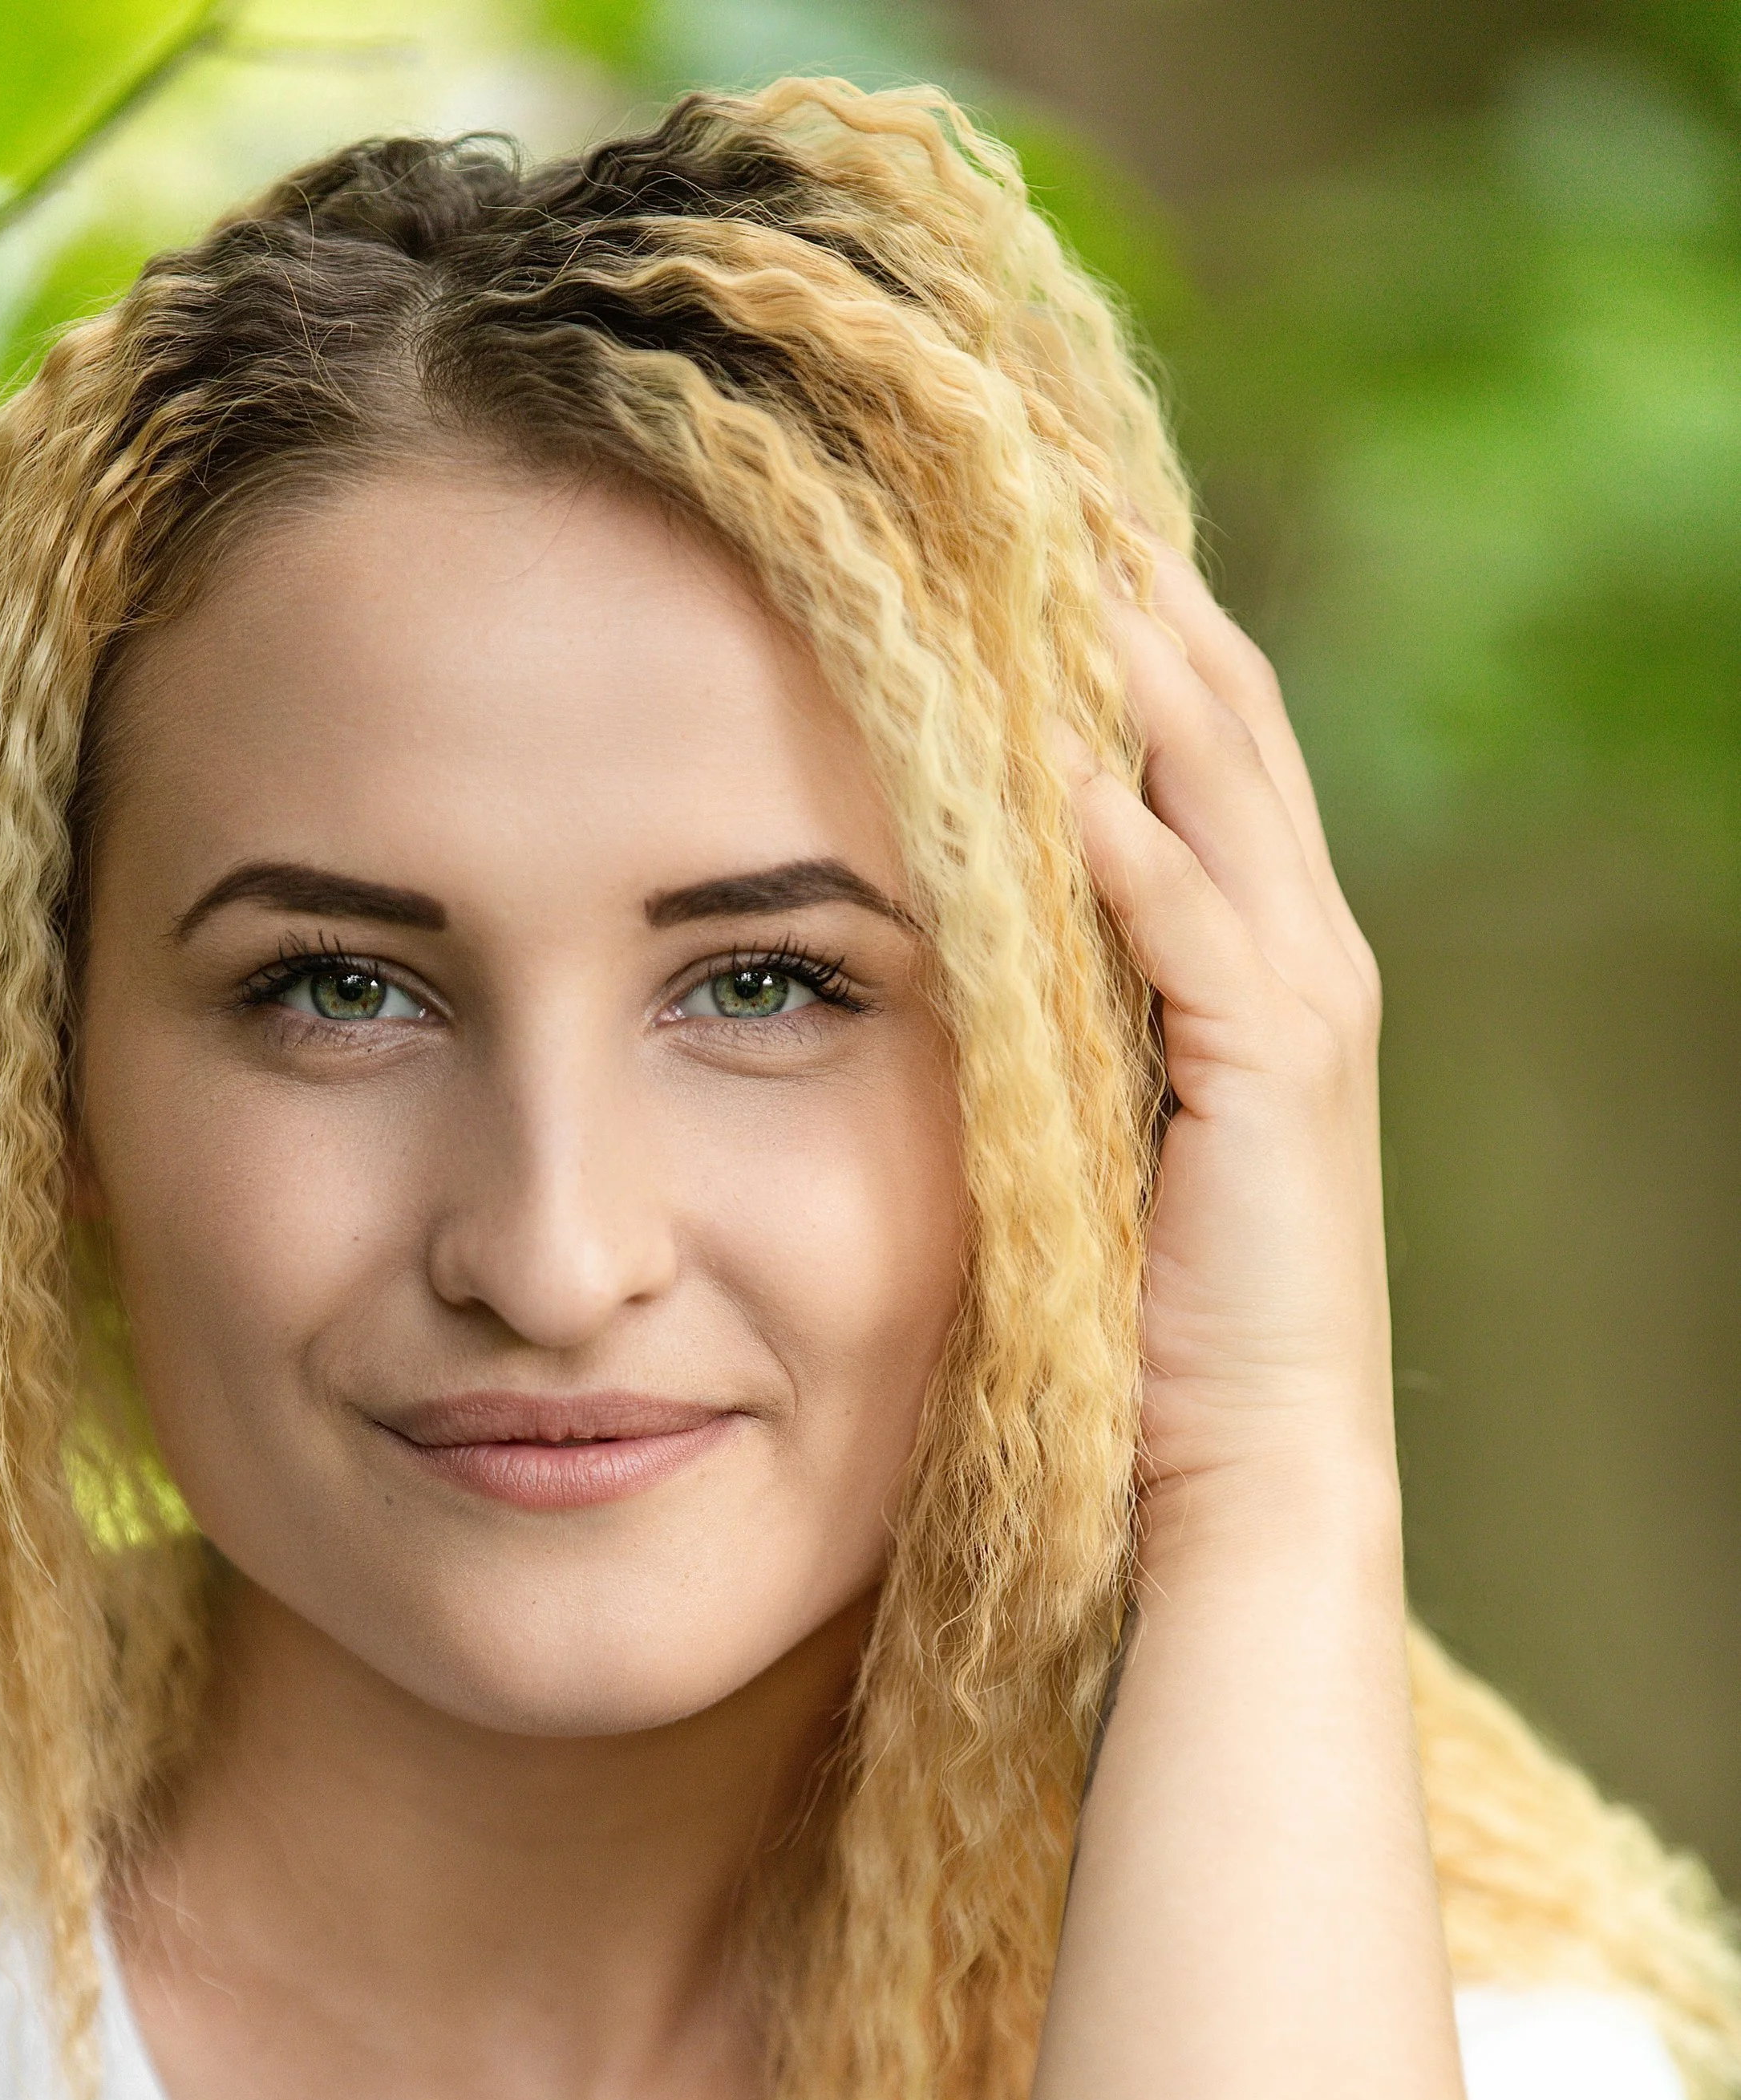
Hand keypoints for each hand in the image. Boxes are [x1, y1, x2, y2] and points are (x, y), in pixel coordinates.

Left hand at [1067, 546, 1395, 1528]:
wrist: (1247, 1460)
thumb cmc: (1154, 1313)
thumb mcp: (1102, 1117)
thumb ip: (1070, 1006)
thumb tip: (971, 899)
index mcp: (1261, 953)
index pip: (1201, 742)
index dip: (1129, 621)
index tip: (1032, 511)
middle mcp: (1303, 952)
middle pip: (1224, 724)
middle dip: (1137, 593)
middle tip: (1036, 462)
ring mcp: (1300, 1011)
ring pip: (1224, 795)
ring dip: (1142, 671)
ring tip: (1052, 548)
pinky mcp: (1271, 1083)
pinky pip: (1200, 936)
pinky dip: (1140, 848)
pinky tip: (1065, 766)